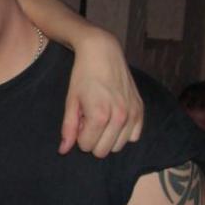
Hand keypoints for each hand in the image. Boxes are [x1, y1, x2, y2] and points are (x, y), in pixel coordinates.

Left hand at [60, 29, 142, 157]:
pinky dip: (123, 133)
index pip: (86, 146)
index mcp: (99, 116)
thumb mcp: (71, 102)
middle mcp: (119, 117)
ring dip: (107, 137)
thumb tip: (64, 151)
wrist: (103, 52)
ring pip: (118, 146)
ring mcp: (132, 113)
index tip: (79, 120)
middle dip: (92, 139)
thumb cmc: (83, 76)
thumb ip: (68, 128)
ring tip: (101, 117)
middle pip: (103, 151)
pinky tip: (114, 118)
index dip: (79, 136)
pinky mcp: (141, 109)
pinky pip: (134, 136)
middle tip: (89, 120)